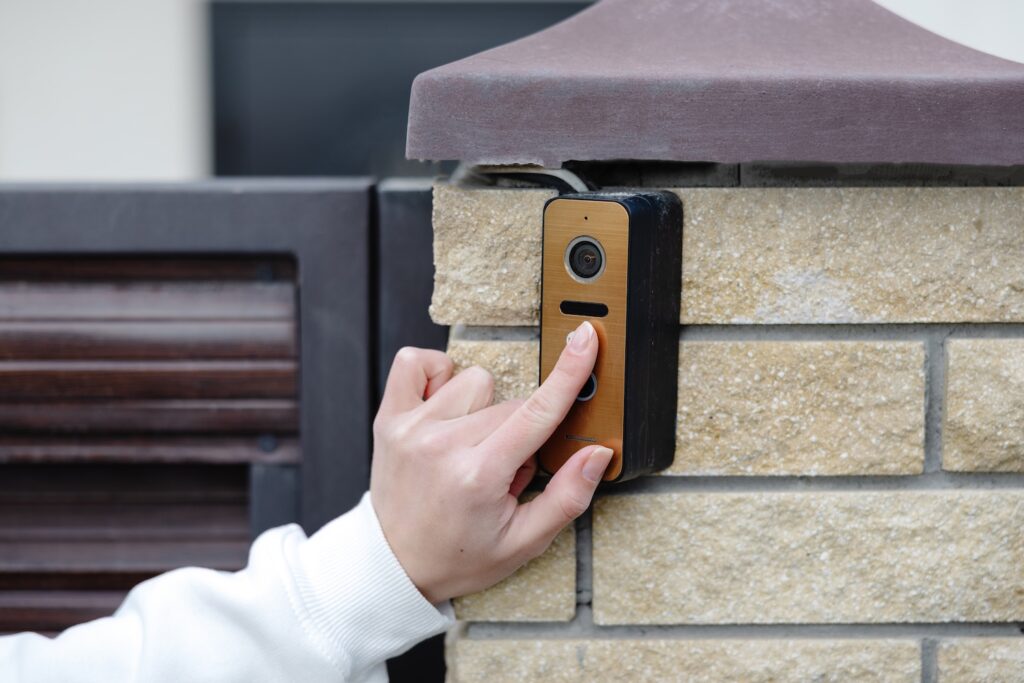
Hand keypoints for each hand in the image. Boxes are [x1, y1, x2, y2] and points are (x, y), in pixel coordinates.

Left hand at [370, 320, 611, 603]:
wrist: (394, 565)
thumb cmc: (459, 554)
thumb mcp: (524, 541)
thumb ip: (567, 497)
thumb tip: (597, 454)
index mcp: (479, 475)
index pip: (536, 412)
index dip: (568, 372)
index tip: (584, 338)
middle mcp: (443, 444)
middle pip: (511, 403)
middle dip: (519, 432)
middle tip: (500, 469)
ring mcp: (412, 427)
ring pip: (475, 380)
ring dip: (482, 408)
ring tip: (470, 445)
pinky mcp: (389, 417)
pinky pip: (416, 362)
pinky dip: (436, 376)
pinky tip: (442, 409)